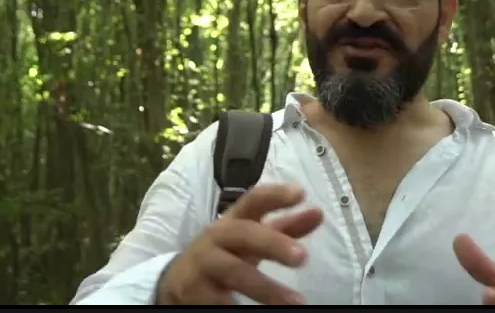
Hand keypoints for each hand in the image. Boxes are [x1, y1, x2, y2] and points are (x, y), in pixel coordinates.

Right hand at [156, 183, 323, 304]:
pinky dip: (238, 306)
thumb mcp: (251, 238)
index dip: (274, 195)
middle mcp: (215, 238)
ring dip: (266, 288)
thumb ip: (286, 228)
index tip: (300, 193)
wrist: (175, 281)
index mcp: (232, 220)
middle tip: (302, 257)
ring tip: (297, 301)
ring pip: (234, 272)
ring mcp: (202, 266)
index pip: (252, 200)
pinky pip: (219, 300)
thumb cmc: (225, 253)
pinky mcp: (194, 293)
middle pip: (243, 234)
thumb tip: (319, 213)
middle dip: (272, 243)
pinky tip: (258, 312)